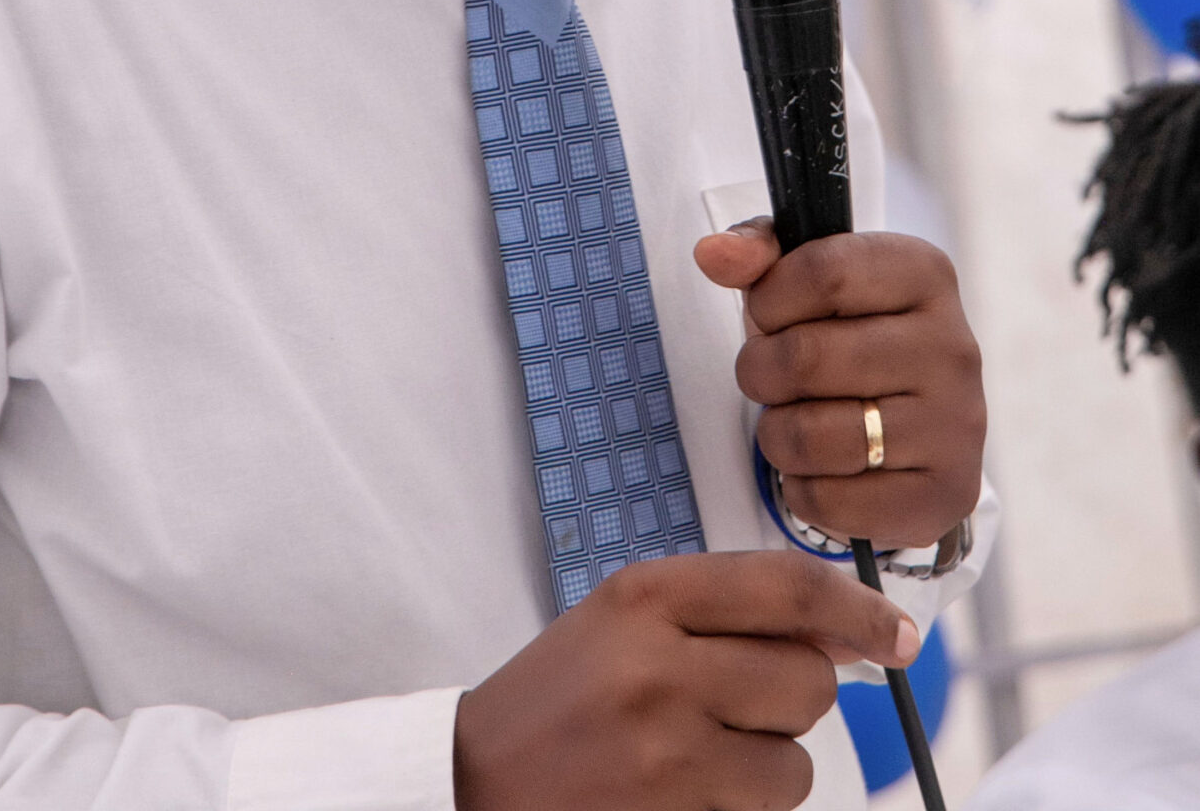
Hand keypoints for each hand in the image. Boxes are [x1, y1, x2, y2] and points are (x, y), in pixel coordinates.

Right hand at [453, 549, 919, 810]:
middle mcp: (660, 666)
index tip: (896, 633)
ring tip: (699, 753)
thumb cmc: (562, 694)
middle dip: (793, 696)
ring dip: (767, 762)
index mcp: (647, 595)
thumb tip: (849, 628)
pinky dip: (740, 808)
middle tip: (737, 701)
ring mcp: (667, 753)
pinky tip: (683, 791)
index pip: (788, 587)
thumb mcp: (628, 618)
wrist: (478, 780)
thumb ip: (728, 610)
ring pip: (794, 762)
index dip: (860, 608)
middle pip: (809, 679)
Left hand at [694, 221, 984, 551]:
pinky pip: (830, 501)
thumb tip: (714, 254)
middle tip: (768, 375)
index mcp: (925, 274)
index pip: (823, 273)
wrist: (919, 421)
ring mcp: (957, 425)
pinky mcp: (946, 494)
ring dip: (776, 434)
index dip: (770, 298)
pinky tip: (822, 467)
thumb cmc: (851, 333)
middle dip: (759, 370)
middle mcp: (953, 347)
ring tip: (793, 420)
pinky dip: (803, 488)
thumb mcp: (810, 277)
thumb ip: (760, 253)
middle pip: (807, 357)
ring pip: (812, 436)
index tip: (769, 314)